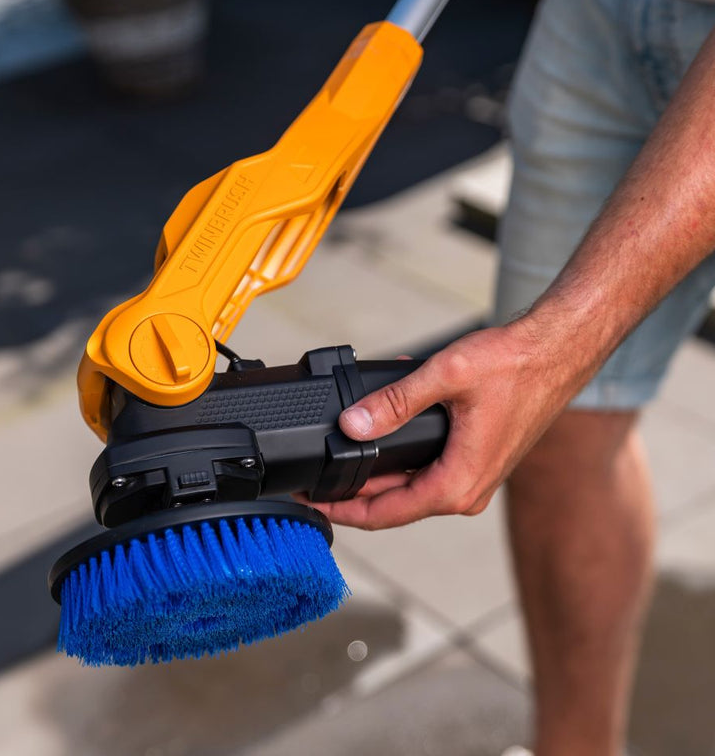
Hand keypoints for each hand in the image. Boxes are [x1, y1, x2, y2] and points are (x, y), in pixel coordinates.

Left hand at [306, 319, 580, 528]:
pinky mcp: (476, 461)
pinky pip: (427, 471)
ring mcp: (473, 478)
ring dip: (375, 472)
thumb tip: (352, 425)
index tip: (309, 504)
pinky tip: (382, 428)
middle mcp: (466, 492)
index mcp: (457, 484)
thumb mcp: (445, 377)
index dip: (341, 512)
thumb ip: (394, 402)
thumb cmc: (516, 365)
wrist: (558, 351)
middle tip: (314, 478)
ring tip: (341, 450)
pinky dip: (401, 456)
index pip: (383, 515)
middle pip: (393, 505)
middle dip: (352, 493)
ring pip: (409, 487)